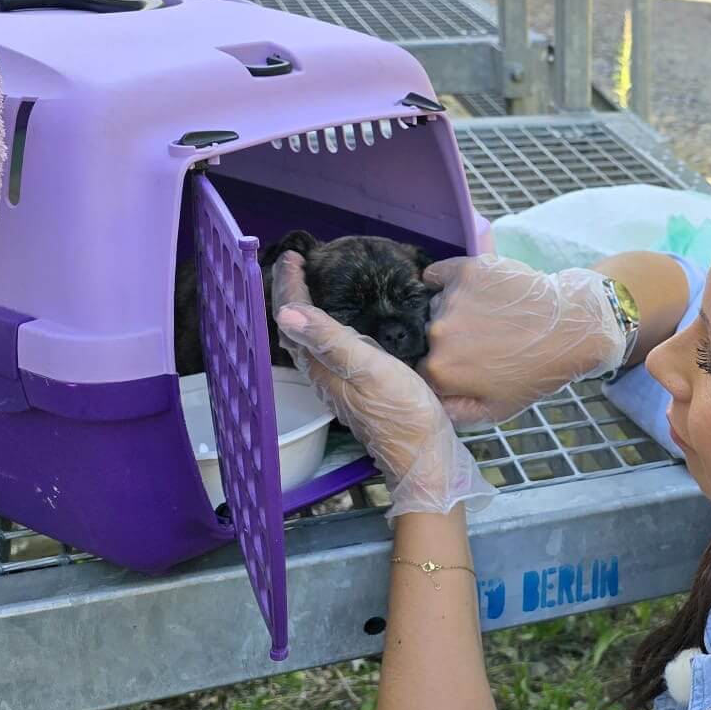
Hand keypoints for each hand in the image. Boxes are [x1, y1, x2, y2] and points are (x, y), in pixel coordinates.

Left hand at [273, 253, 494, 516]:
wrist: (424, 454)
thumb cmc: (401, 410)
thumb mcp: (368, 368)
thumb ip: (330, 339)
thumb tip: (286, 311)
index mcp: (321, 364)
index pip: (293, 318)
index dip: (289, 285)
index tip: (294, 255)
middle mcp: (322, 372)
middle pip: (296, 328)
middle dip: (293, 293)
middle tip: (301, 264)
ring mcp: (339, 382)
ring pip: (312, 339)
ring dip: (309, 310)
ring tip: (319, 284)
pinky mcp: (357, 387)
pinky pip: (331, 348)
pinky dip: (329, 326)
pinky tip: (348, 322)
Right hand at [420, 255, 626, 429]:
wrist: (572, 328)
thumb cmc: (537, 373)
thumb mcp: (497, 410)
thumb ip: (454, 411)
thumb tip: (428, 403)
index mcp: (440, 369)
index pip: (421, 369)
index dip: (441, 369)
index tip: (463, 364)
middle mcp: (437, 333)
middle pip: (427, 336)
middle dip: (449, 341)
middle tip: (482, 341)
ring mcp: (452, 298)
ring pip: (436, 306)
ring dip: (453, 312)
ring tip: (489, 318)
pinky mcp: (467, 270)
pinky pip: (439, 274)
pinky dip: (445, 280)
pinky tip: (469, 290)